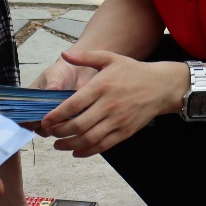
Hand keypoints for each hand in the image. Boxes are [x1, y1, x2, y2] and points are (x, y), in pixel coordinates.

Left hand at [39, 49, 185, 154]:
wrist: (161, 87)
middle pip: (78, 125)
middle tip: (49, 132)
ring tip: (58, 144)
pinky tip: (76, 150)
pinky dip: (87, 151)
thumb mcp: (110, 58)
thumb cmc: (132, 71)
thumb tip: (64, 54)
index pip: (73, 105)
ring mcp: (117, 121)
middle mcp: (109, 105)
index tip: (45, 120)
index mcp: (102, 86)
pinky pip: (103, 146)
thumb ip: (85, 56)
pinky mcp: (125, 132)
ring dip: (69, 144)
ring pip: (89, 139)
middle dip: (59, 132)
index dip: (56, 115)